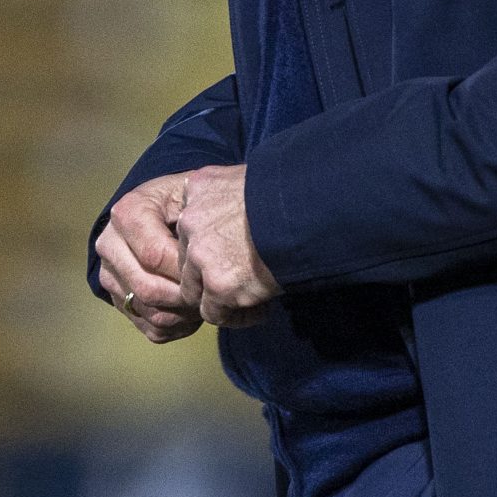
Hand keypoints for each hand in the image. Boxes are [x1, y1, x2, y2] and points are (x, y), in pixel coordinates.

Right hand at [93, 174, 202, 342]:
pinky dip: (177, 326)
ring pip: (149, 312)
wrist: (163, 211)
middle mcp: (109, 245)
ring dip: (184, 315)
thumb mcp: (193, 196)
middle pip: (148, 289)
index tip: (214, 273)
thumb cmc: (186, 203)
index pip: (155, 256)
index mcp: (126, 214)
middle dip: (186, 298)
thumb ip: (199, 216)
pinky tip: (194, 311)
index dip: (187, 271)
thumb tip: (206, 251)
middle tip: (213, 295)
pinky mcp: (117, 299)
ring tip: (207, 302)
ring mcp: (109, 275)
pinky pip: (149, 327)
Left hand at [177, 164, 279, 326]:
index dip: (209, 242)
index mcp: (199, 187)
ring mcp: (200, 254)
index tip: (234, 251)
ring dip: (219, 297)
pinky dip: (236, 317)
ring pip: (195, 288)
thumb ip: (232, 195)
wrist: (309, 212)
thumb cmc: (293, 193)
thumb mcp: (250, 179)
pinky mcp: (217, 284)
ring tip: (251, 300)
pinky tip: (259, 311)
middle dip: (210, 272)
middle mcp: (191, 220)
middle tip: (242, 279)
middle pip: (188, 257)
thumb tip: (240, 214)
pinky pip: (214, 313)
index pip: (189, 223)